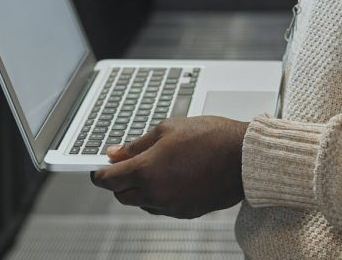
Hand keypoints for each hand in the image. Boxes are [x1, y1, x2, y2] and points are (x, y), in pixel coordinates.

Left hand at [90, 116, 248, 218]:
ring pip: (141, 202)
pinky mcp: (185, 213)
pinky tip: (172, 177)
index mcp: (147, 170)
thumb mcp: (168, 128)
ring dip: (140, 188)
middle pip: (122, 194)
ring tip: (157, 166)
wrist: (243, 157)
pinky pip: (161, 207)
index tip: (98, 168)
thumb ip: (137, 143)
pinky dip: (159, 194)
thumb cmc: (210, 137)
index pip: (110, 180)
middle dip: (120, 180)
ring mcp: (170, 206)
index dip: (100, 174)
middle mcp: (155, 193)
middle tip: (127, 163)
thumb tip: (114, 153)